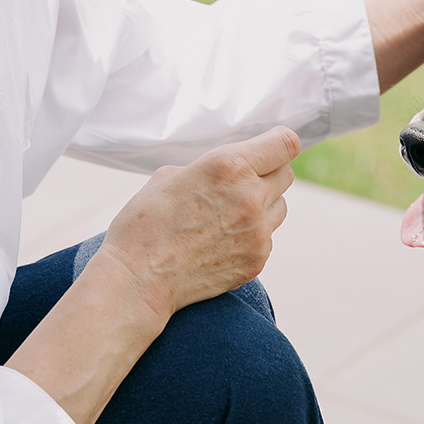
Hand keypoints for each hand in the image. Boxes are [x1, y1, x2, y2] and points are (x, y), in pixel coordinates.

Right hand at [95, 126, 299, 320]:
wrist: (138, 280)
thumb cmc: (145, 224)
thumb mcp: (170, 176)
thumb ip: (209, 168)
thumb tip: (225, 172)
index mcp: (229, 166)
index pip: (285, 144)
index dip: (279, 143)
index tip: (270, 146)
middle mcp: (251, 197)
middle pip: (286, 174)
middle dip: (268, 173)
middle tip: (240, 182)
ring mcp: (258, 233)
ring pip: (280, 207)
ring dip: (263, 205)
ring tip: (228, 214)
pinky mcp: (257, 261)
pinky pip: (267, 238)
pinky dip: (252, 236)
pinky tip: (221, 241)